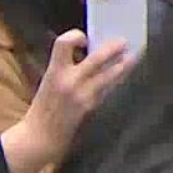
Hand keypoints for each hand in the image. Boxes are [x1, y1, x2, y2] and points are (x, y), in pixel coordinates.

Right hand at [0, 31, 129, 172]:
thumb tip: (89, 52)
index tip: (85, 38)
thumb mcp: (50, 81)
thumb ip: (66, 67)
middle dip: (112, 48)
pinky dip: (116, 81)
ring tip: (133, 58)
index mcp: (54, 72)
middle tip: (124, 42)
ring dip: (123, 65)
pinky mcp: (91, 107)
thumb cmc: (45, 106)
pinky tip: (124, 76)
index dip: (75, 36)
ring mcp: (82, 95)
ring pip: (109, 75)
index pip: (63, 43)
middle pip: (96, 58)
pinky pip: (108, 90)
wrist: (40, 136)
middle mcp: (69, 82)